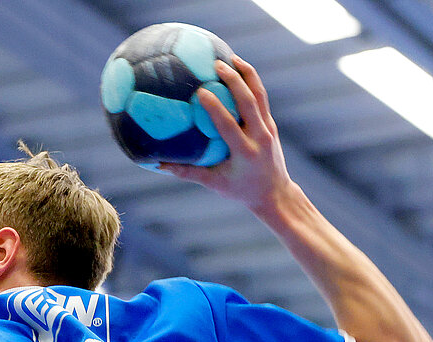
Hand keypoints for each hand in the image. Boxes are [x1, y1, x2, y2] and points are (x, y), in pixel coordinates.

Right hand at [159, 56, 290, 208]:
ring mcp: (268, 128)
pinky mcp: (271, 124)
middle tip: (217, 64)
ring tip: (231, 57)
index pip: (228, 125)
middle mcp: (259, 136)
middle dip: (234, 80)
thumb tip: (158, 164)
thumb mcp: (213, 183)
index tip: (201, 92)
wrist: (274, 193)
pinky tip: (239, 69)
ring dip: (247, 74)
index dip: (215, 107)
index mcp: (244, 152)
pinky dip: (251, 82)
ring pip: (259, 95)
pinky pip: (261, 98)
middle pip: (249, 101)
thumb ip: (186, 172)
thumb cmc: (239, 190)